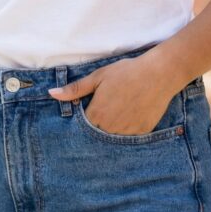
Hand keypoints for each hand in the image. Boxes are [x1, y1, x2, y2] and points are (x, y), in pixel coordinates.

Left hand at [48, 54, 176, 135]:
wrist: (158, 74)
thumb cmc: (126, 72)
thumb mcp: (98, 77)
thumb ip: (75, 89)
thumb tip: (52, 94)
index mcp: (97, 114)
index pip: (81, 127)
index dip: (82, 120)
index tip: (84, 113)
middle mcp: (110, 128)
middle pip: (96, 135)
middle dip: (96, 127)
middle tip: (103, 111)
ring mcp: (127, 133)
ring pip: (112, 138)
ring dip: (110, 130)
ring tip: (117, 113)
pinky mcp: (142, 133)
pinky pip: (128, 138)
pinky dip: (126, 131)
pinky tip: (129, 116)